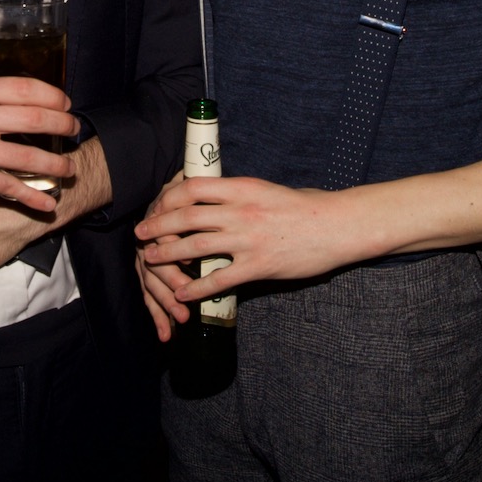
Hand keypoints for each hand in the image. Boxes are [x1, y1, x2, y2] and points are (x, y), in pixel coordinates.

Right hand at [0, 77, 76, 212]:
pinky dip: (34, 196)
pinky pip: (10, 186)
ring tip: (69, 168)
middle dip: (62, 126)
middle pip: (32, 119)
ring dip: (56, 164)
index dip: (52, 96)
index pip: (24, 88)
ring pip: (27, 156)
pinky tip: (48, 202)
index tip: (67, 106)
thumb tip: (43, 105)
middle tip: (74, 131)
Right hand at [134, 171, 193, 340]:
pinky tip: (166, 334)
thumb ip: (194, 185)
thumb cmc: (182, 192)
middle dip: (170, 283)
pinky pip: (149, 295)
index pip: (161, 234)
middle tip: (186, 299)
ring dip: (164, 303)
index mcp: (158, 214)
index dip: (173, 246)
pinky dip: (158, 315)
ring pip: (150, 283)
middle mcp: (147, 237)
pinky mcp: (147, 274)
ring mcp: (144, 256)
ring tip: (182, 318)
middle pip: (153, 263)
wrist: (161, 201)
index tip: (191, 261)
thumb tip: (200, 175)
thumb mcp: (188, 183)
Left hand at [135, 175, 358, 303]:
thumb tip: (218, 197)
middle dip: (158, 225)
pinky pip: (218, 279)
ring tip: (151, 260)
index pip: (192, 187)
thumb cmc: (308, 206)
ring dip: (167, 254)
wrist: (339, 226)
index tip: (158, 205)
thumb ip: (243, 194)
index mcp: (243, 187)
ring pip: (195, 247)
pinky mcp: (259, 266)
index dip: (169, 197)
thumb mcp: (269, 190)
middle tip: (141, 233)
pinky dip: (196, 288)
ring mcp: (249, 240)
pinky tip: (182, 293)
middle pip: (186, 217)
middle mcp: (241, 211)